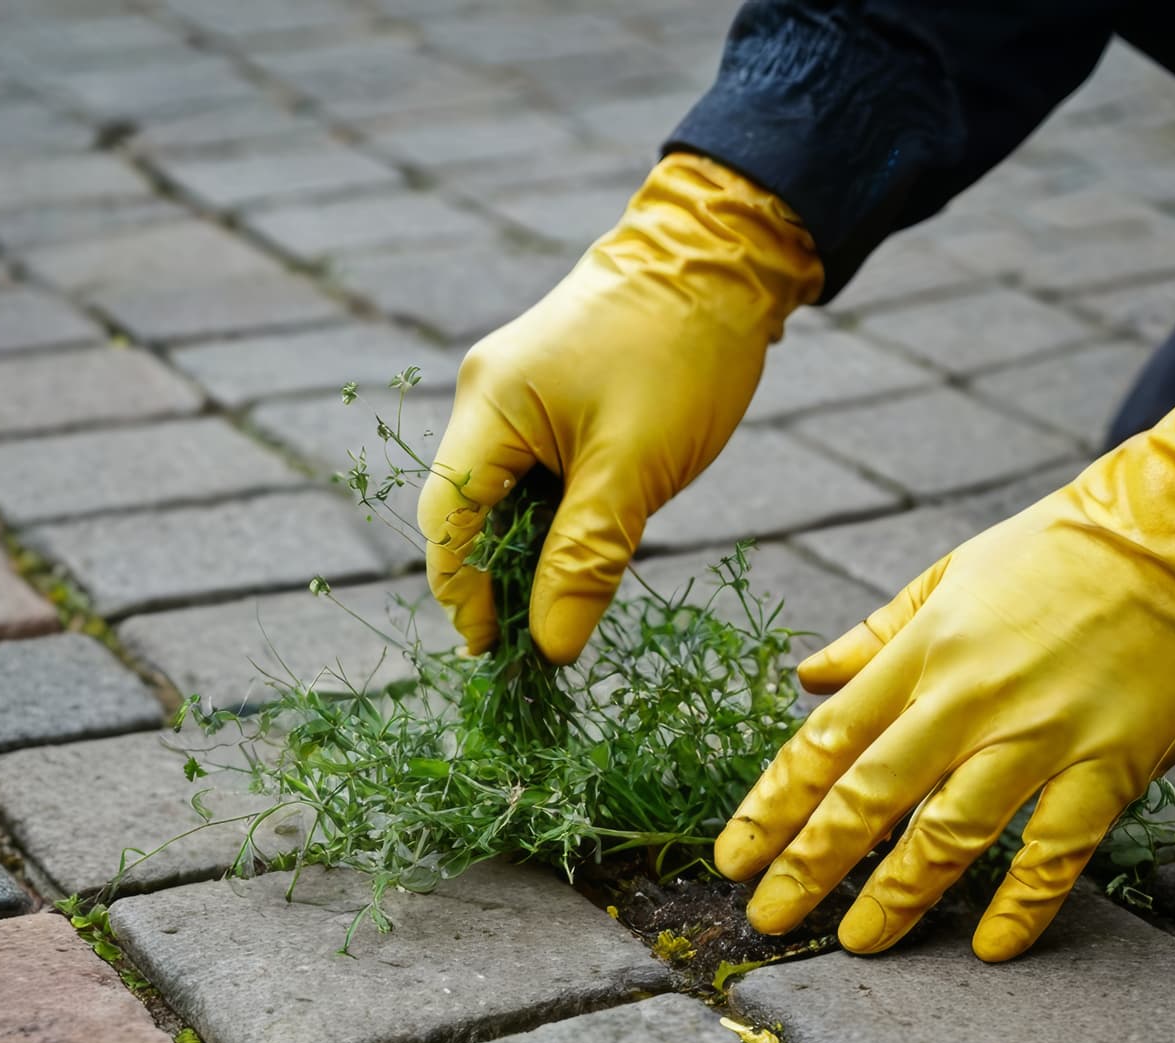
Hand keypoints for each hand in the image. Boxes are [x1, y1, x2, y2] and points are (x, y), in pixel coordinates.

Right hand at [416, 153, 821, 663]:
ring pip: (503, 501)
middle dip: (495, 584)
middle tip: (536, 646)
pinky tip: (581, 555)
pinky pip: (533, 476)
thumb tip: (548, 648)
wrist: (726, 254)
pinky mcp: (549, 397)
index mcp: (488, 407)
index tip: (503, 656)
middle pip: (466, 516)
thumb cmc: (681, 354)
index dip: (467, 597)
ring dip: (528, 556)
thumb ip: (585, 558)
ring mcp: (515, 395)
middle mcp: (485, 398)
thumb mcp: (635, 469)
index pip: (448, 525)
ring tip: (562, 611)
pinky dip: (551, 522)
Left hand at [714, 393, 1174, 960]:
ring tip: (857, 943)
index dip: (773, 806)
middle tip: (766, 919)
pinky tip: (990, 947)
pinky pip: (1056, 849)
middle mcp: (968, 698)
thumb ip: (876, 635)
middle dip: (809, 864)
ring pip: (950, 832)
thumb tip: (807, 674)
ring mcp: (1039, 734)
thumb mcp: (950, 574)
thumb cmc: (1061, 549)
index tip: (733, 857)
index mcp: (923, 652)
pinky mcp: (1108, 764)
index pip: (826, 741)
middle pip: (869, 795)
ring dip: (896, 895)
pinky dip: (1022, 903)